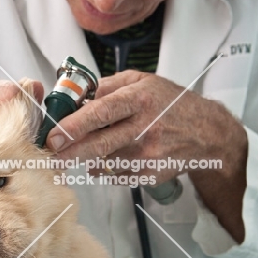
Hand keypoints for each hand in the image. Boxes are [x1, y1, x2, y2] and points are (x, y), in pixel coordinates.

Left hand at [46, 70, 245, 182]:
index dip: (74, 125)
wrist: (205, 134)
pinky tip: (107, 158)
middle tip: (51, 155)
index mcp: (141, 99)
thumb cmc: (173, 104)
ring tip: (81, 151)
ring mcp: (148, 155)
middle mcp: (145, 128)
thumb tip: (78, 95)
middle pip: (100, 144)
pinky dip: (104, 168)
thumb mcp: (144, 82)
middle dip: (70, 152)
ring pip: (105, 162)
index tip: (53, 135)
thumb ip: (110, 86)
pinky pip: (116, 175)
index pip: (102, 112)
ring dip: (87, 158)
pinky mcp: (150, 173)